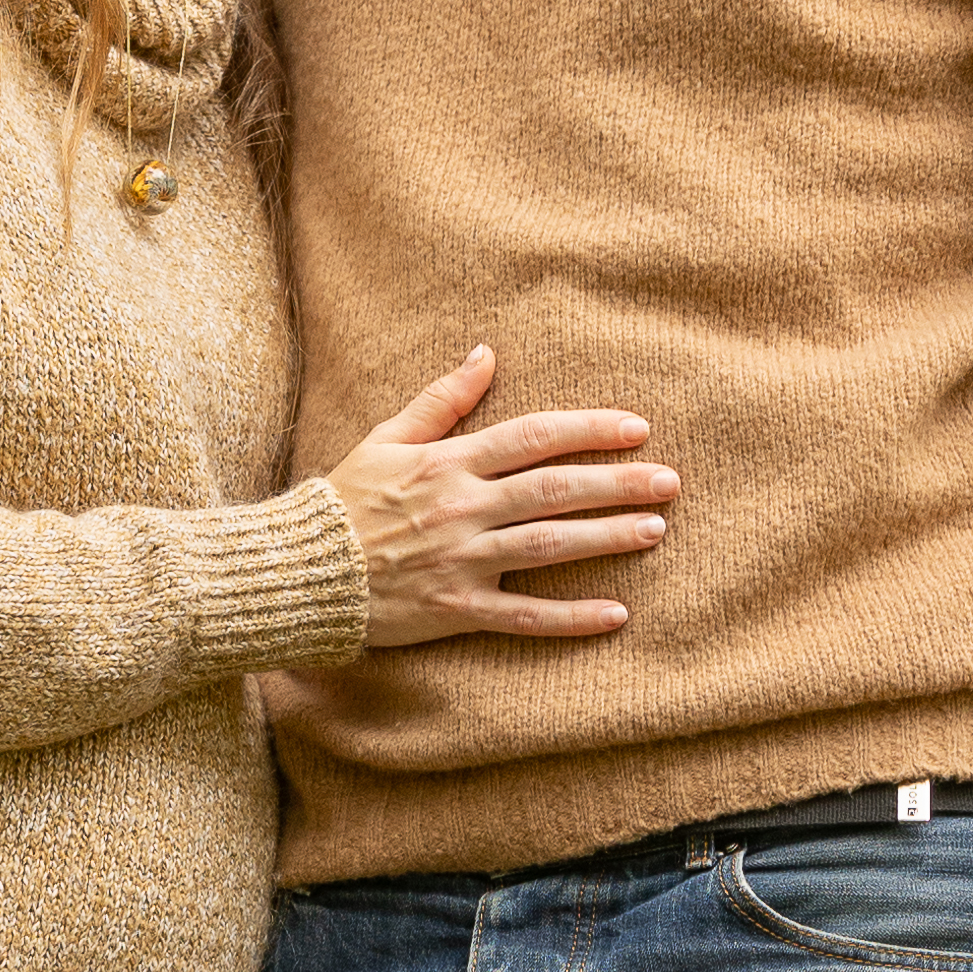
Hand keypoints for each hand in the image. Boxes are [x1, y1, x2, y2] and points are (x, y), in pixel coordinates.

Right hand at [330, 346, 672, 649]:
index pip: (534, 437)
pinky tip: (616, 613)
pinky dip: (570, 617)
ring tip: (655, 529)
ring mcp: (461, 561)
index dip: (589, 430)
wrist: (302, 571)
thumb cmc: (347, 500)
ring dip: (606, 538)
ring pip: (548, 546)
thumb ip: (442, 400)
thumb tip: (486, 353)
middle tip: (671, 480)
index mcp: (449, 462)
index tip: (638, 428)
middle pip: (554, 489)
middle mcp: (462, 508)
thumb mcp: (388, 438)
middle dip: (617, 483)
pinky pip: (523, 616)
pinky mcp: (456, 610)